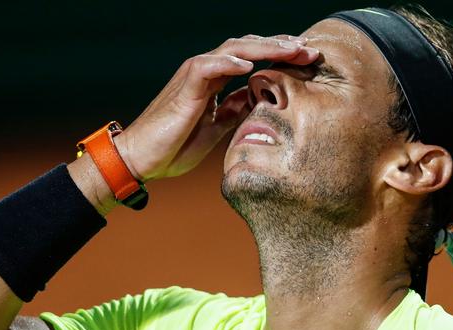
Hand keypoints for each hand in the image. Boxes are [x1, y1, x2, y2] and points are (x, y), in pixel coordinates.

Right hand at [114, 35, 318, 181]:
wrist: (141, 159)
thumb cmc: (174, 146)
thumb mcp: (217, 129)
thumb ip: (235, 111)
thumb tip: (258, 100)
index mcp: (216, 81)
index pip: (253, 60)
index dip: (280, 58)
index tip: (308, 62)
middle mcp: (207, 72)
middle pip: (248, 48)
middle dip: (281, 47)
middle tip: (310, 50)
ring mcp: (194, 77)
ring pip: (232, 50)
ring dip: (263, 48)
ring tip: (290, 49)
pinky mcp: (184, 88)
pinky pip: (206, 67)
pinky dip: (227, 63)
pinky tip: (249, 65)